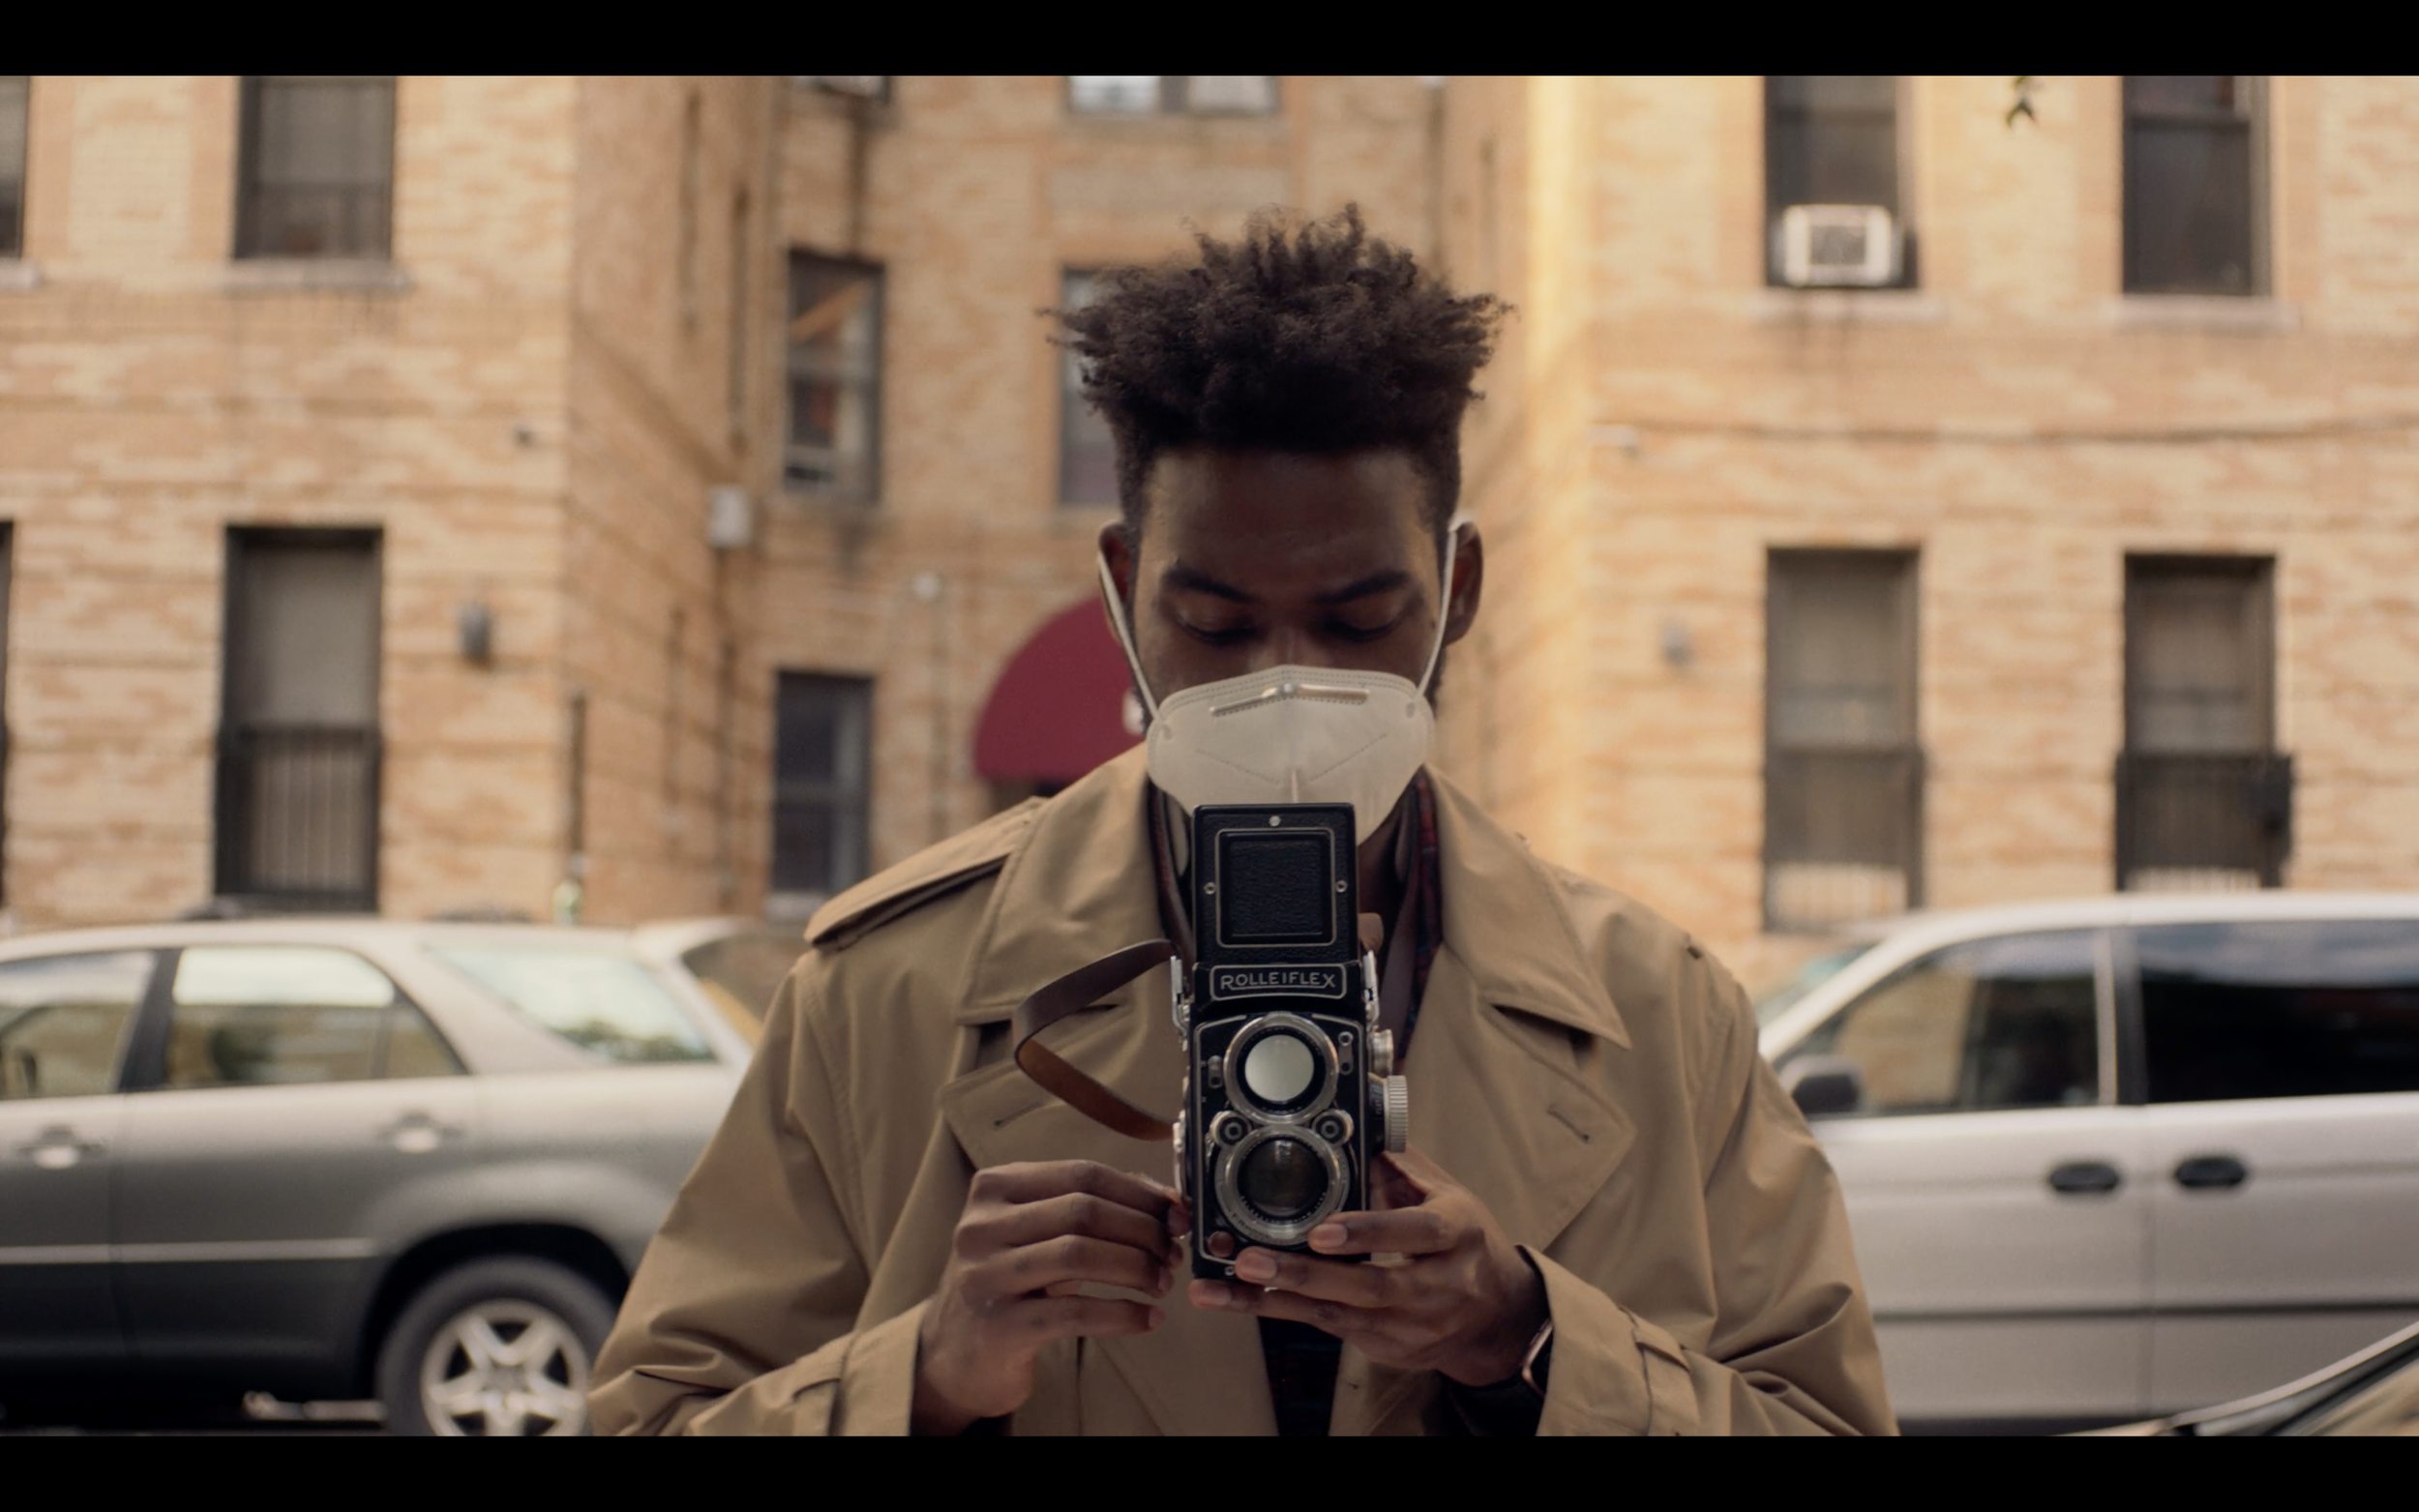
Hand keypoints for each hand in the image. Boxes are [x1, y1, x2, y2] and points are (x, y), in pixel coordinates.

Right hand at [913, 1161, 1179, 1433]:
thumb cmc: (1010, 1283)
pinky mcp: (999, 1327)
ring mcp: (986, 1276)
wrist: (956, 1353)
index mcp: (993, 1188)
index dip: (1138, 1193)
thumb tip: (1167, 1200)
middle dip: (1142, 1231)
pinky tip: (1147, 1319)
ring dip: (1135, 1268)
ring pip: (1079, 1255)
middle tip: (1172, 1255)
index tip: (1176, 1214)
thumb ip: (1093, 1206)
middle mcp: (981, 1226)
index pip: (1081, 1174)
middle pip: (1083, 1212)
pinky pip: (1074, 1313)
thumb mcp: (1037, 1233)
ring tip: (1161, 1284)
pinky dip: (1121, 1314)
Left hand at [1187, 1148, 1545, 1386]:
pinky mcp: (1385, 1347)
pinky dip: (1281, 1311)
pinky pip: (1327, 1328)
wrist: (1497, 1317)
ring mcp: (1411, 1325)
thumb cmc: (1464, 1242)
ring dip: (1274, 1300)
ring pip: (1337, 1316)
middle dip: (1303, 1274)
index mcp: (1454, 1233)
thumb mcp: (1447, 1193)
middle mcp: (1437, 1286)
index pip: (1414, 1233)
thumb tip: (1351, 1120)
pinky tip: (1239, 1299)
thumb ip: (1398, 1161)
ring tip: (1220, 1286)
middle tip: (1248, 1258)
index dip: (1368, 1233)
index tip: (1320, 1231)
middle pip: (1368, 1286)